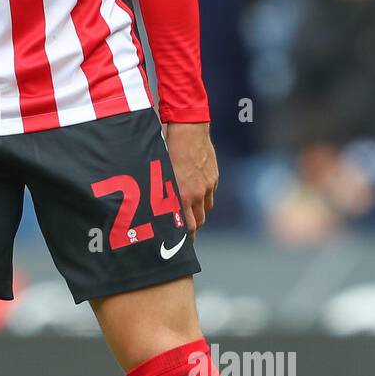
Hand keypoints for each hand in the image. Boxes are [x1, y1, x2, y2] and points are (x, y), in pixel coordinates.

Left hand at [164, 121, 218, 240]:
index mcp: (181, 195)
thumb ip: (166, 192)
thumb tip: (160, 208)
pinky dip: (204, 199)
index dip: (185, 238)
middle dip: (192, 229)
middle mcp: (196, 193)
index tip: (182, 244)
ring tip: (191, 214)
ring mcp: (207, 186)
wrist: (189, 131)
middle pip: (198, 221)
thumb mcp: (163, 174)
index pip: (187, 226)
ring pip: (205, 209)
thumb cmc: (169, 150)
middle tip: (186, 233)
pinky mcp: (214, 178)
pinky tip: (197, 195)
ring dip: (199, 214)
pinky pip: (210, 195)